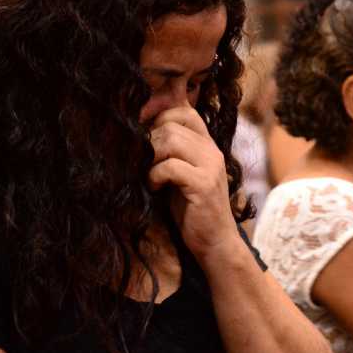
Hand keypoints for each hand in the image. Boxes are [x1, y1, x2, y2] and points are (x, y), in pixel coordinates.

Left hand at [148, 105, 236, 255]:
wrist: (215, 242)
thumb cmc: (192, 209)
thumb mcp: (181, 174)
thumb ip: (170, 152)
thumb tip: (138, 130)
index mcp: (208, 145)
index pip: (185, 110)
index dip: (159, 116)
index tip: (142, 135)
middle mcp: (212, 150)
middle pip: (172, 124)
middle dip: (149, 141)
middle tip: (142, 163)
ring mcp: (211, 167)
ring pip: (171, 140)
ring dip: (150, 157)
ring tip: (148, 175)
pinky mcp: (204, 185)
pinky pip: (170, 166)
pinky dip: (154, 176)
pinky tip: (155, 187)